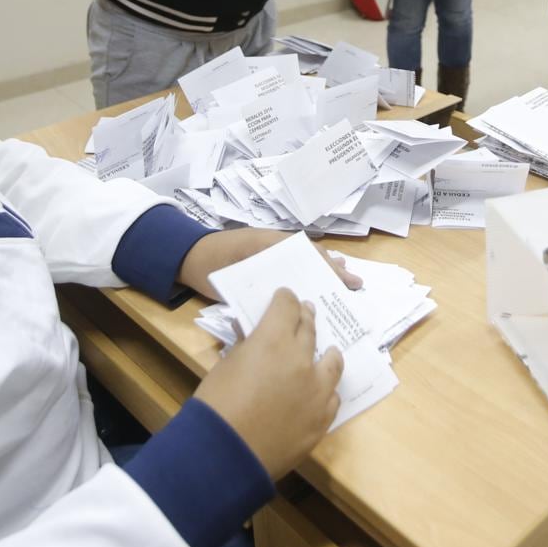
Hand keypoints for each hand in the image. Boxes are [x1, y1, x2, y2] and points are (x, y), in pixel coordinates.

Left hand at [177, 227, 362, 300]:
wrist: (191, 261)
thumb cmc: (220, 255)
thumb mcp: (248, 250)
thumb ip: (272, 255)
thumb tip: (301, 272)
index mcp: (278, 245)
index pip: (312, 254)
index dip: (331, 266)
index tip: (348, 278)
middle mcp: (279, 255)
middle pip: (313, 261)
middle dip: (334, 271)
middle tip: (356, 284)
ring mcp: (271, 269)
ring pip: (304, 272)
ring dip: (323, 279)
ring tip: (345, 285)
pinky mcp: (261, 283)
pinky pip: (287, 286)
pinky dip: (303, 290)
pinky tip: (313, 301)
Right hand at [193, 289, 342, 477]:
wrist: (226, 455)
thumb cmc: (216, 406)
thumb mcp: (226, 365)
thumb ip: (247, 346)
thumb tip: (255, 337)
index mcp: (273, 339)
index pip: (287, 305)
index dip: (285, 299)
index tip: (284, 297)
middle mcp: (302, 358)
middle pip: (309, 328)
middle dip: (305, 317)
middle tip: (306, 312)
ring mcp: (317, 389)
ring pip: (332, 360)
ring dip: (327, 351)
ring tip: (328, 350)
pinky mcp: (322, 418)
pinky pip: (332, 395)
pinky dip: (326, 388)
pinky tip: (322, 389)